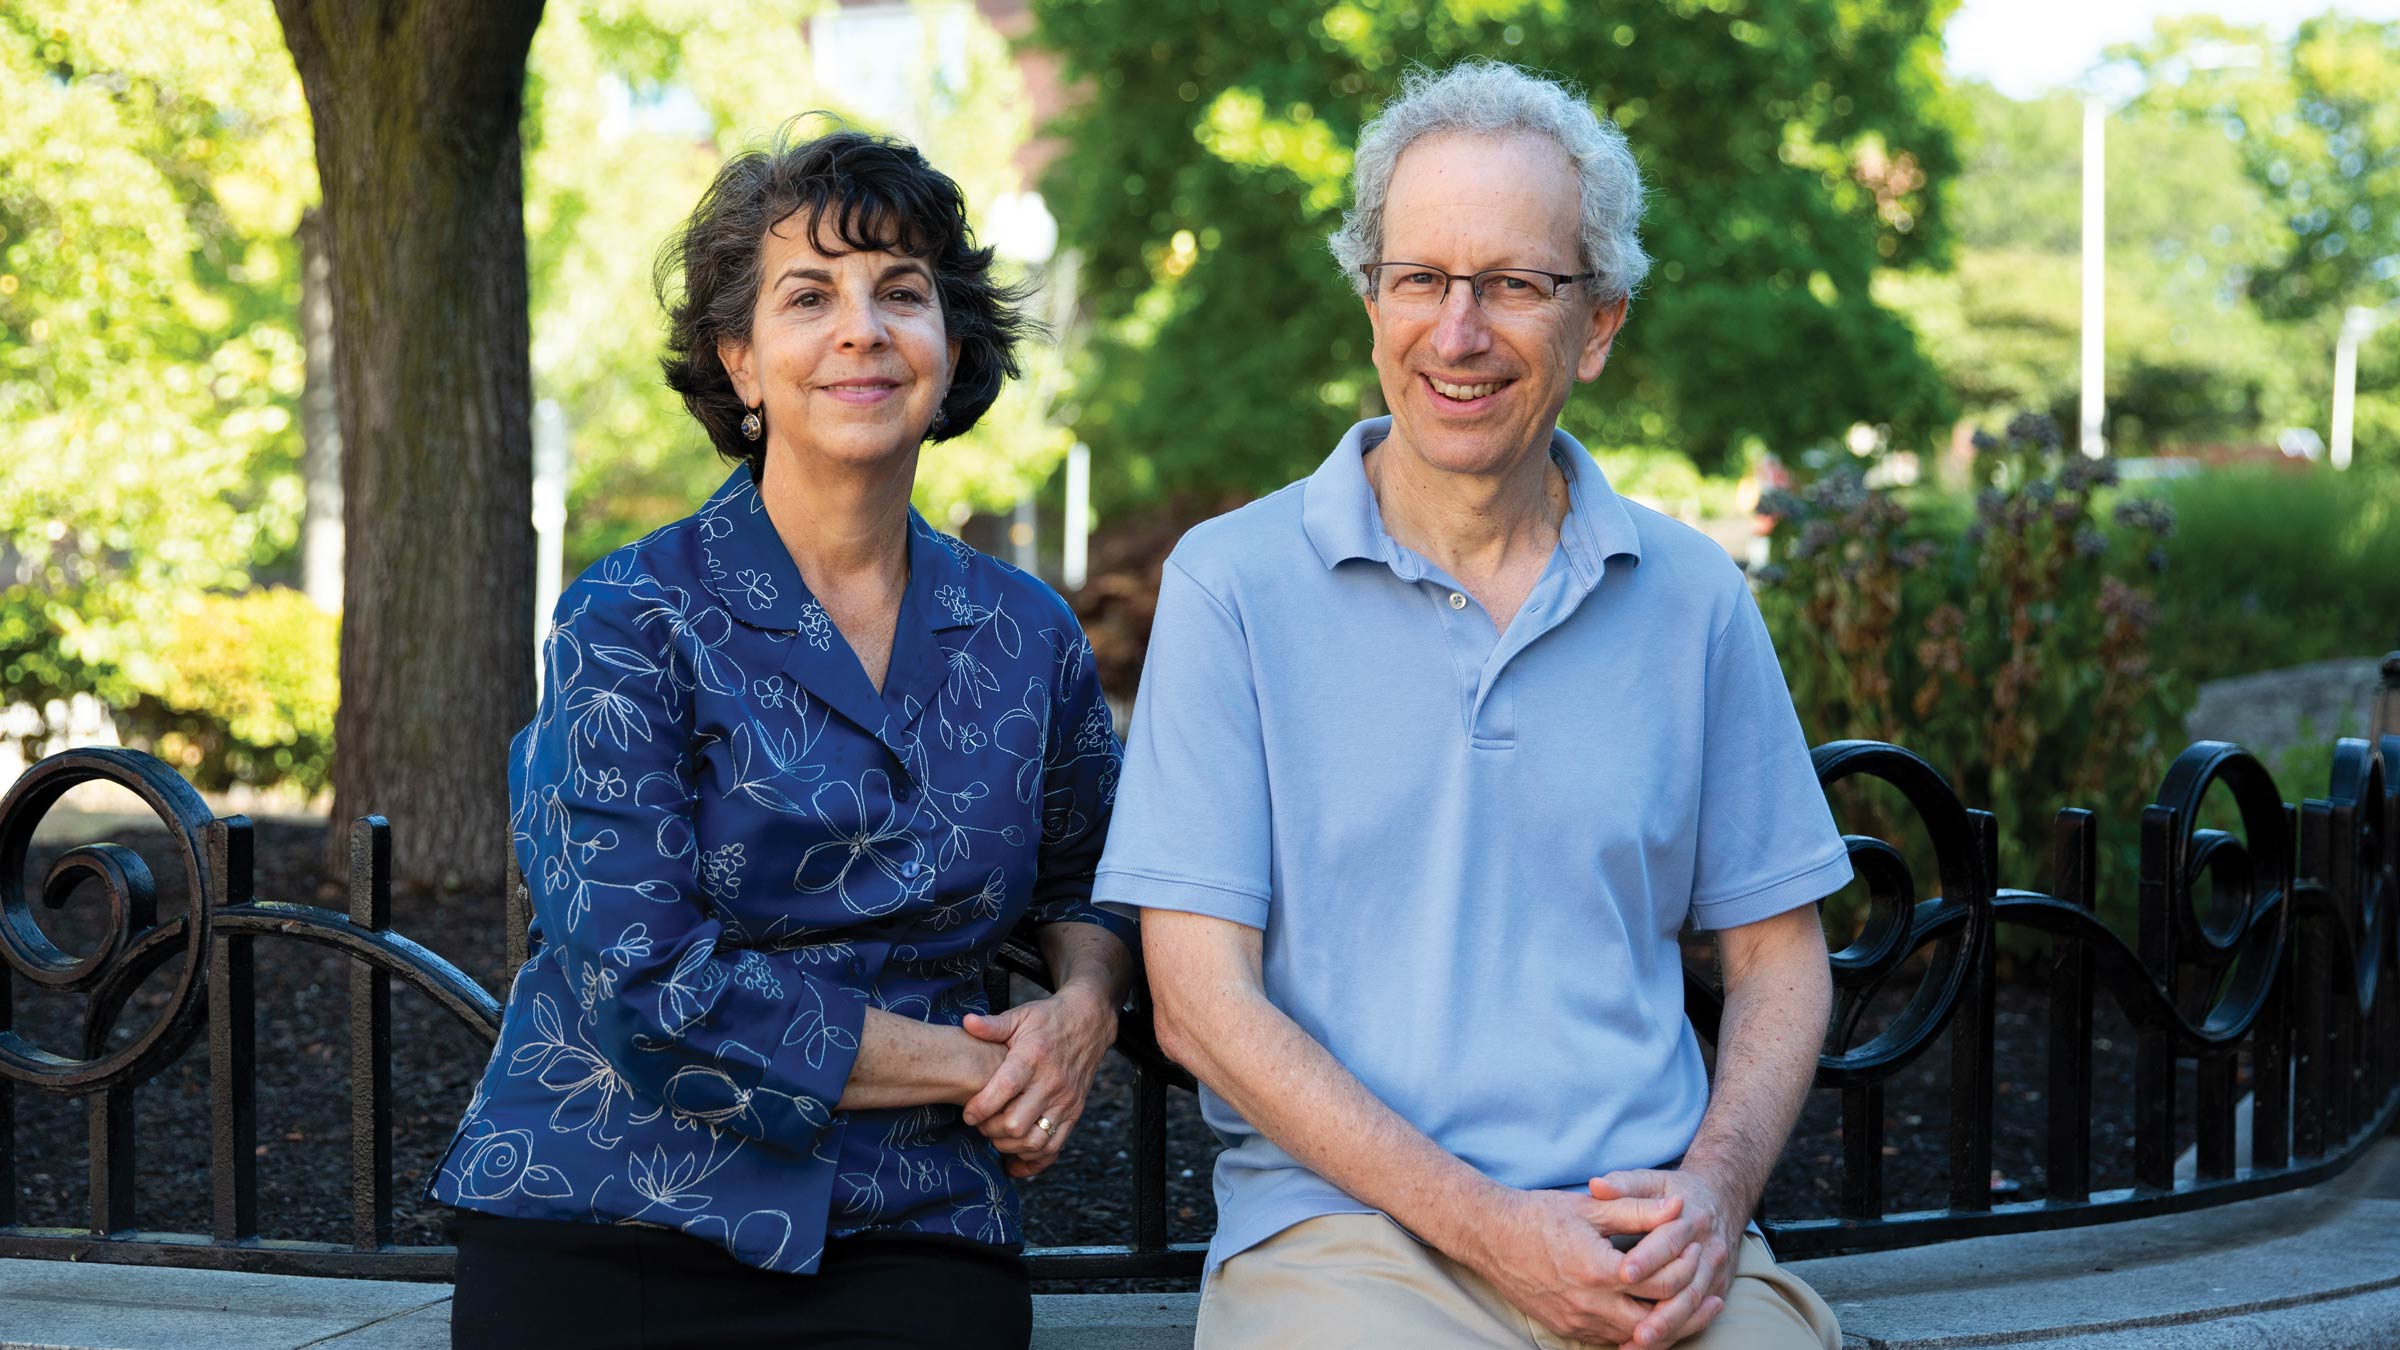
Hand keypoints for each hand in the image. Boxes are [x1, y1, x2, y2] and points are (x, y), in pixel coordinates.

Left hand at [959, 982, 1116, 1178]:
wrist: (1089, 1023)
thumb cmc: (1048, 1020)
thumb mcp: (1021, 1015)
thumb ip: (993, 1025)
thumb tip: (966, 1022)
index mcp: (1033, 1057)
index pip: (1005, 1089)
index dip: (981, 1107)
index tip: (968, 1113)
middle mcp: (1051, 1082)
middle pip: (1016, 1124)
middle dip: (990, 1130)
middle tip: (980, 1123)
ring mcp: (1065, 1101)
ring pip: (1034, 1141)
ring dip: (1009, 1146)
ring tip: (996, 1135)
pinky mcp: (1075, 1113)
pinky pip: (1054, 1147)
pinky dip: (1033, 1160)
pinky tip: (1016, 1159)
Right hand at [1453, 1184, 1695, 1345]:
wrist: (1491, 1237)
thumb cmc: (1539, 1216)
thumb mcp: (1591, 1207)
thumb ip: (1638, 1210)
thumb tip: (1679, 1207)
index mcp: (1599, 1270)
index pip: (1663, 1283)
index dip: (1687, 1267)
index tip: (1697, 1249)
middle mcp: (1590, 1304)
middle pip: (1657, 1321)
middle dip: (1688, 1308)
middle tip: (1709, 1293)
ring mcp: (1578, 1322)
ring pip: (1637, 1338)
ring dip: (1666, 1326)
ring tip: (1690, 1309)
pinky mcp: (1568, 1330)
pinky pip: (1613, 1341)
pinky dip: (1637, 1334)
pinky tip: (1650, 1318)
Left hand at [1588, 1169, 1738, 1346]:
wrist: (1723, 1198)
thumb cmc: (1676, 1191)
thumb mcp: (1652, 1180)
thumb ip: (1624, 1184)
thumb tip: (1596, 1186)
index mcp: (1689, 1218)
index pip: (1668, 1240)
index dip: (1647, 1257)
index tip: (1623, 1273)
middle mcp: (1707, 1248)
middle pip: (1686, 1284)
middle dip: (1660, 1309)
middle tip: (1633, 1328)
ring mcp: (1715, 1271)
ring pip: (1692, 1305)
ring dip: (1667, 1328)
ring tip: (1638, 1342)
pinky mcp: (1717, 1287)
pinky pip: (1698, 1315)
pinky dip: (1677, 1332)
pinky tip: (1650, 1344)